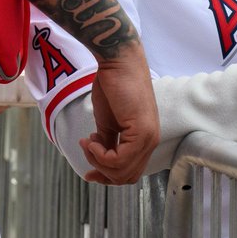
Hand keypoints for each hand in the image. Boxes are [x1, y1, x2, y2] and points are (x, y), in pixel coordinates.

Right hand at [79, 44, 160, 184]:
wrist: (118, 61)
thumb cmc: (113, 84)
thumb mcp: (107, 120)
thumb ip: (105, 141)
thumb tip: (97, 158)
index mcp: (144, 139)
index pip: (129, 172)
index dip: (107, 175)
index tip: (89, 171)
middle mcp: (150, 141)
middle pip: (126, 176)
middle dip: (101, 171)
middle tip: (87, 151)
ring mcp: (148, 137)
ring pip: (122, 171)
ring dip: (98, 161)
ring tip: (87, 142)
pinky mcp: (141, 131)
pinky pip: (120, 159)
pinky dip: (100, 155)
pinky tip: (91, 139)